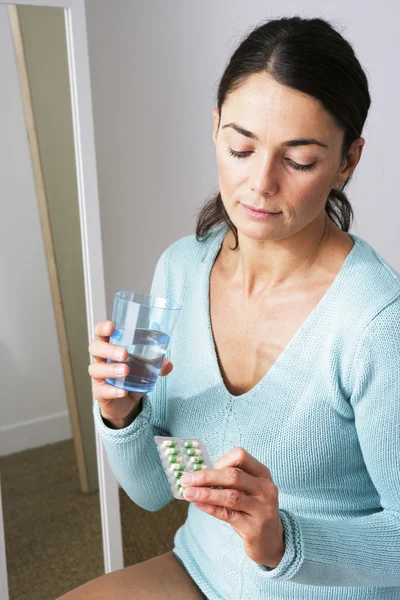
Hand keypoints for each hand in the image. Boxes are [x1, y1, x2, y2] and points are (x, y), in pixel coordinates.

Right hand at [88, 320, 172, 426]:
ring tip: (125, 371)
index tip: (112, 327)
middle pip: (95, 348)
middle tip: (124, 353)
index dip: (103, 328)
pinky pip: (102, 390)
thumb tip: (168, 364)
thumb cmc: (132, 375)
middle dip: (109, 349)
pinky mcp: (100, 392)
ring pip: (95, 369)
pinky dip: (112, 390)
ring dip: (110, 369)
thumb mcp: (146, 367)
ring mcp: (98, 376)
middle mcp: (101, 359)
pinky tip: (123, 391)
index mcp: (110, 346)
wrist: (125, 402)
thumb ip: (157, 364)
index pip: (100, 333)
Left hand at [180, 447, 283, 567]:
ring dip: (205, 493)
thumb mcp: (248, 490)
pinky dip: (210, 508)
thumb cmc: (252, 509)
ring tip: (187, 493)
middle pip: (234, 476)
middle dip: (206, 476)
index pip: (240, 456)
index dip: (220, 461)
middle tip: (186, 479)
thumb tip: (197, 475)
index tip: (206, 469)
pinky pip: (228, 515)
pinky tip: (197, 504)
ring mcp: (262, 509)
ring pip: (231, 496)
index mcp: (262, 473)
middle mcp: (265, 489)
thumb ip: (229, 481)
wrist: (271, 541)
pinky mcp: (254, 528)